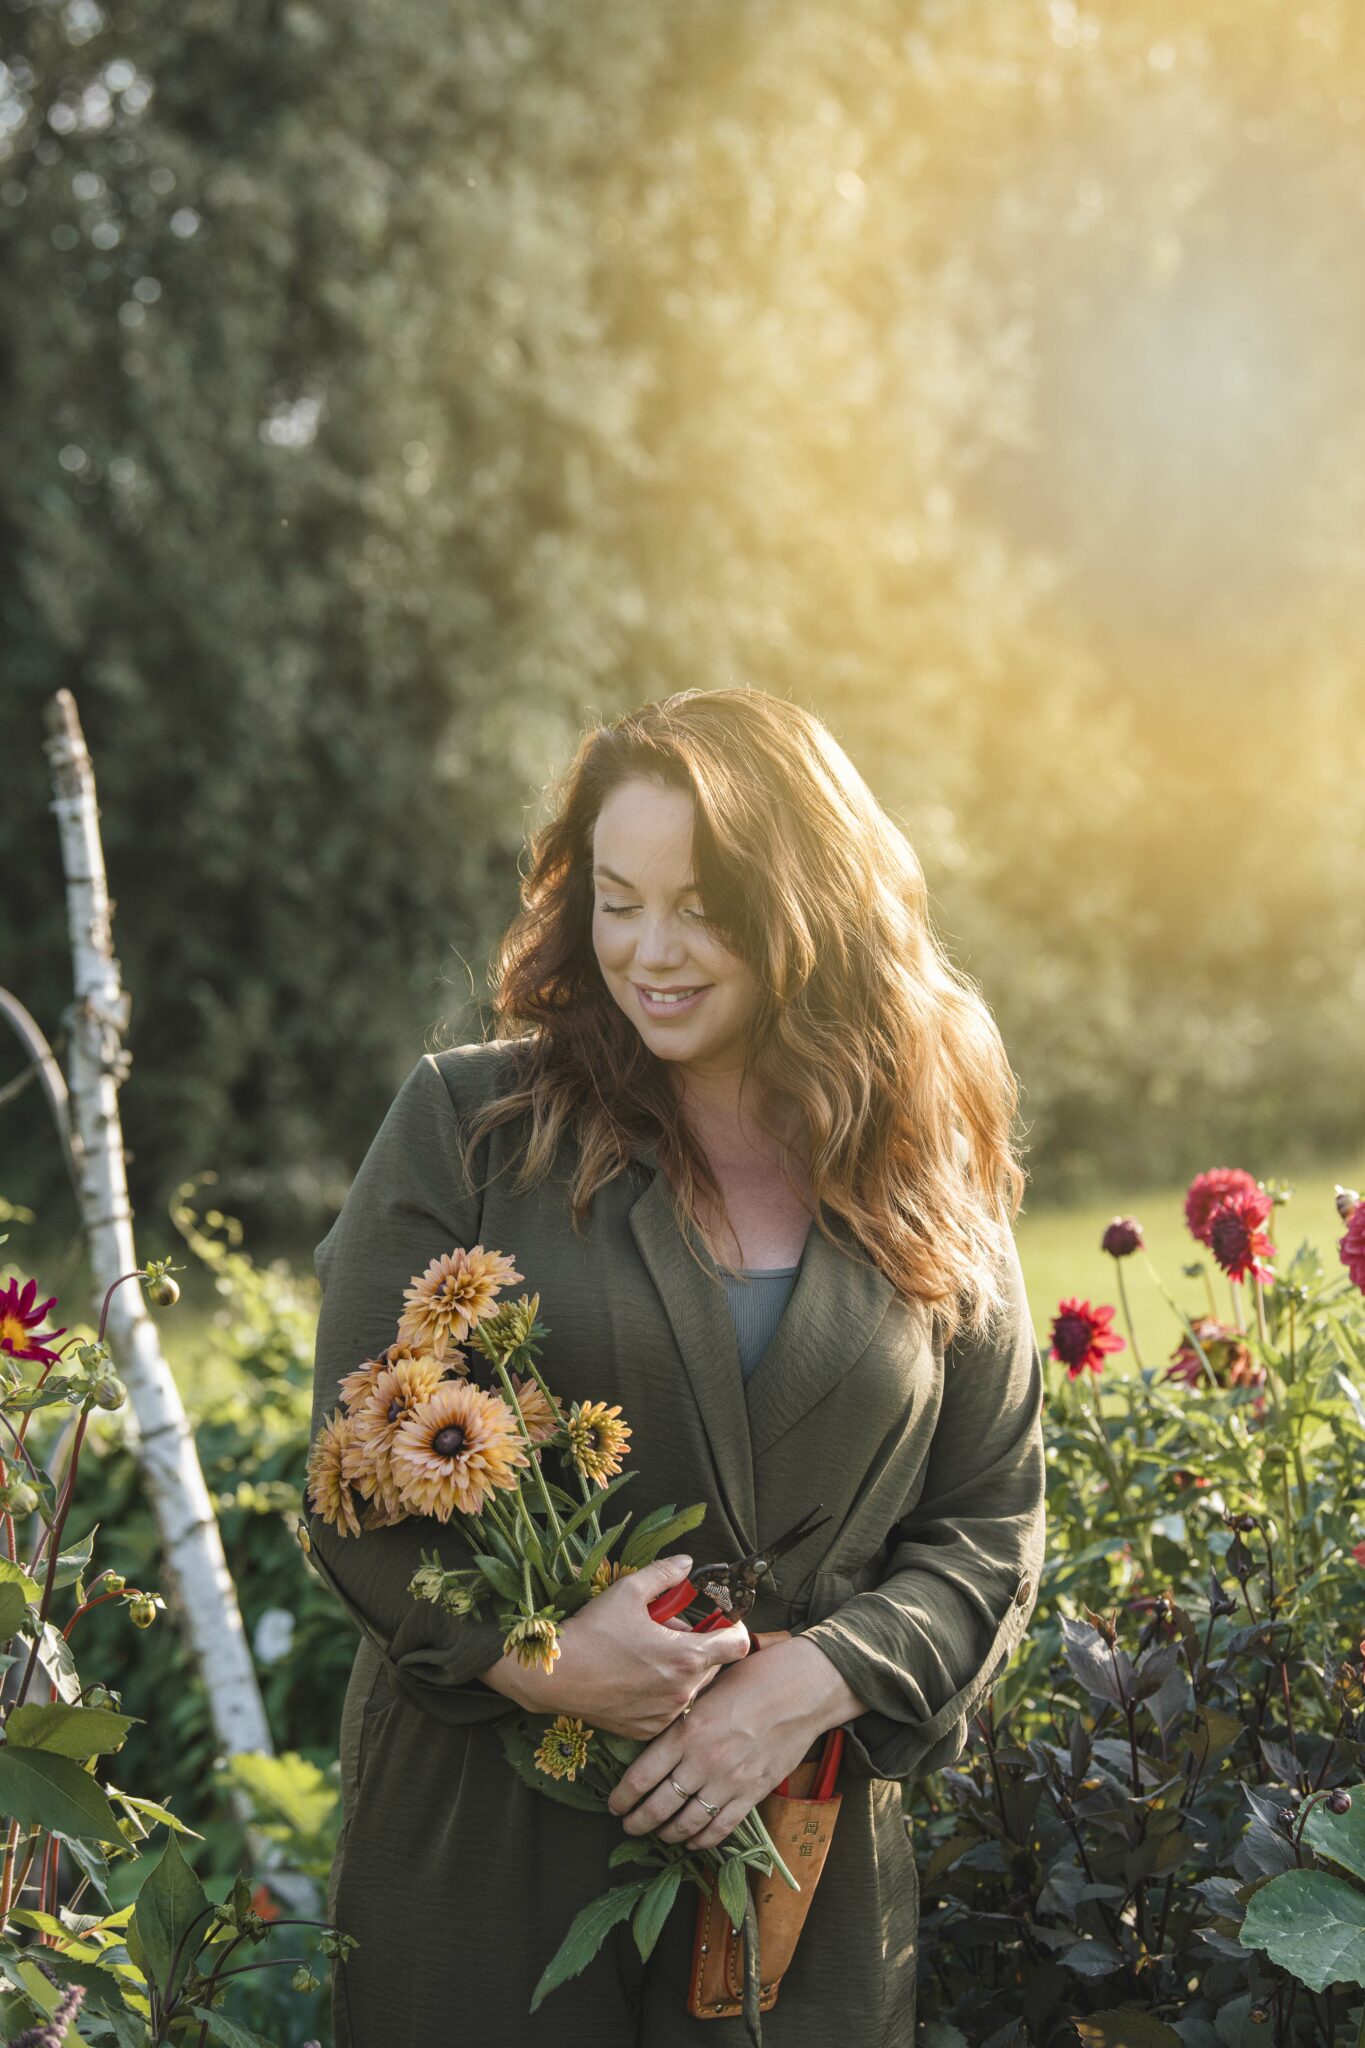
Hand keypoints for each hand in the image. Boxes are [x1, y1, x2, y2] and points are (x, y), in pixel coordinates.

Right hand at [482, 1553, 750, 1739]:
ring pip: (692, 1688)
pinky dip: (663, 1693)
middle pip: (714, 1666)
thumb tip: (687, 1563)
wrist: (554, 1675)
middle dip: (699, 1647)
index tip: (717, 1620)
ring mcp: (666, 1714)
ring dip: (681, 1671)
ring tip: (649, 1656)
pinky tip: (636, 1679)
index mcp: (686, 1656)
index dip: (732, 1627)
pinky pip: (670, 1709)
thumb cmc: (592, 1631)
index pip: (738, 1645)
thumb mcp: (628, 1590)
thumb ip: (664, 1574)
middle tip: (668, 1633)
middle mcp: (683, 1691)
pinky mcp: (648, 1730)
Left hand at [606, 1636, 832, 1851]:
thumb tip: (658, 1731)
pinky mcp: (752, 1794)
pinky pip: (720, 1828)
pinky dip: (702, 1840)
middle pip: (659, 1806)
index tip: (615, 1804)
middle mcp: (703, 1761)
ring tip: (657, 1835)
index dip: (623, 1796)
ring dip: (666, 1834)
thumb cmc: (754, 1679)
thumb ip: (683, 1716)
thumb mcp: (708, 1688)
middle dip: (638, 1821)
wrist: (802, 1689)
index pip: (642, 1775)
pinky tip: (692, 1841)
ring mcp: (728, 1782)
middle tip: (629, 1825)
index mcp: (687, 1731)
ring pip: (686, 1823)